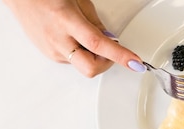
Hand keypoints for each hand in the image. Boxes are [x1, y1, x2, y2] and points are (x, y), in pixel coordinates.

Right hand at [3, 0, 145, 76]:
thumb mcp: (77, 1)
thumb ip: (95, 22)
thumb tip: (110, 39)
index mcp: (66, 20)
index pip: (98, 44)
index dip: (120, 55)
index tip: (135, 63)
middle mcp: (58, 39)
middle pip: (90, 68)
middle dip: (106, 64)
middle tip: (110, 52)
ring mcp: (52, 50)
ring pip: (82, 65)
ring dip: (92, 57)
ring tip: (84, 36)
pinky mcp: (49, 55)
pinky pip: (72, 61)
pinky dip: (80, 53)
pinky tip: (74, 39)